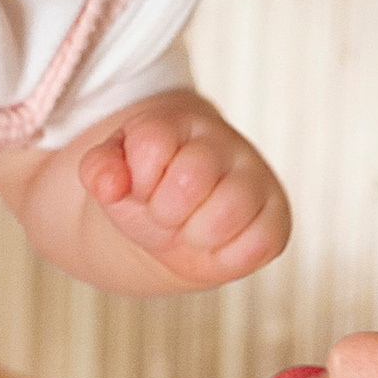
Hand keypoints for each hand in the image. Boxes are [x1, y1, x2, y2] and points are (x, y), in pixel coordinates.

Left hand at [75, 96, 290, 287]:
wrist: (180, 218)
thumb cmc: (147, 191)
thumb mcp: (113, 176)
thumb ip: (100, 171)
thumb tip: (111, 184)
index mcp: (178, 121)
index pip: (152, 145)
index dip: (138, 180)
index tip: (142, 186)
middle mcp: (224, 142)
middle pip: (190, 180)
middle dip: (164, 211)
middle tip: (167, 211)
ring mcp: (256, 177)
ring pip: (223, 215)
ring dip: (194, 236)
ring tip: (191, 226)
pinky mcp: (277, 217)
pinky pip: (254, 246)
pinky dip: (225, 257)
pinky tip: (216, 242)